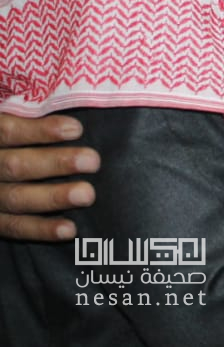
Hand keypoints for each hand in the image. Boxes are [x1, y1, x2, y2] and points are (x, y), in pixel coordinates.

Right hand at [0, 113, 99, 240]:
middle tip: (92, 161)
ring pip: (15, 198)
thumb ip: (29, 117)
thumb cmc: (10, 141)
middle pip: (15, 165)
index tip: (76, 129)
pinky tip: (69, 229)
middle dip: (55, 163)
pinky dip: (41, 229)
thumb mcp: (8, 119)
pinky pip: (13, 227)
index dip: (41, 131)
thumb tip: (75, 119)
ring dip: (53, 197)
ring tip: (87, 194)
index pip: (8, 131)